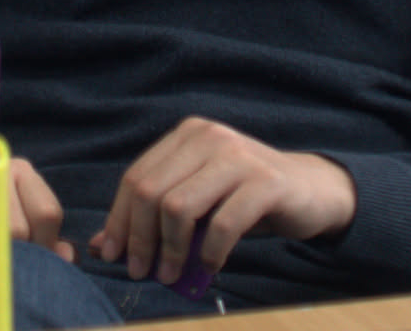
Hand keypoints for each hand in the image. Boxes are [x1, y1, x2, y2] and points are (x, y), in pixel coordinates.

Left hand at [87, 117, 356, 283]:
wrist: (311, 191)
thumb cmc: (245, 198)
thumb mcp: (198, 201)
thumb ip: (153, 216)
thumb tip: (100, 245)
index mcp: (186, 135)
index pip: (136, 177)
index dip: (119, 219)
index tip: (111, 255)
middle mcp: (209, 137)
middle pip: (151, 192)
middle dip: (140, 239)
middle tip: (140, 272)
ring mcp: (238, 156)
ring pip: (180, 207)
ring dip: (171, 250)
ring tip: (171, 275)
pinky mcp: (265, 182)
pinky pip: (223, 224)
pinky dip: (210, 253)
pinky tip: (208, 268)